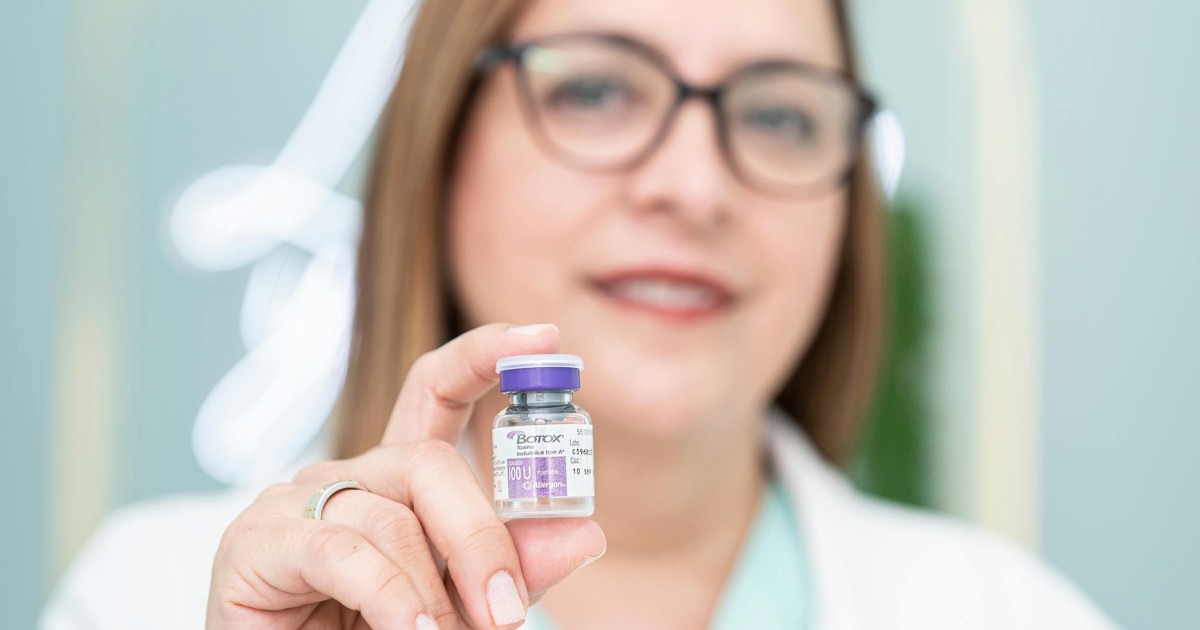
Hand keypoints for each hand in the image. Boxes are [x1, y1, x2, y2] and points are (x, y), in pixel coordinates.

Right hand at [206, 323, 605, 628]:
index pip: (439, 389)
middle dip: (480, 539)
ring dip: (434, 594)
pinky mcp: (258, 541)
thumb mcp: (460, 602)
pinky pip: (344, 552)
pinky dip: (390, 599)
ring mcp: (295, 502)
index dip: (487, 354)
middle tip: (507, 612)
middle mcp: (347, 476)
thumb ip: (513, 565)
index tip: (545, 339)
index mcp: (397, 480)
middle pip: (430, 462)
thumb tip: (585, 532)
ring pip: (394, 520)